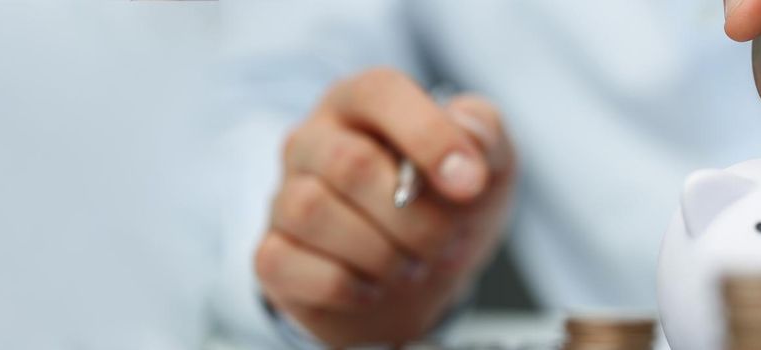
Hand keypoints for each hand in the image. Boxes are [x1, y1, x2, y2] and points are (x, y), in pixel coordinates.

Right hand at [255, 68, 516, 346]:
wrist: (422, 275)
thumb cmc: (448, 205)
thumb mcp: (487, 163)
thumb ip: (484, 133)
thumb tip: (468, 137)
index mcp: (363, 102)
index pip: (379, 92)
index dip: (428, 135)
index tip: (470, 185)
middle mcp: (314, 140)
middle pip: (349, 163)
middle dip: (414, 218)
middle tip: (447, 243)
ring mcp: (285, 195)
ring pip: (313, 211)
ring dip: (381, 253)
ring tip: (412, 266)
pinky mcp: (272, 253)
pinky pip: (285, 262)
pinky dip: (344, 285)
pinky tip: (373, 287)